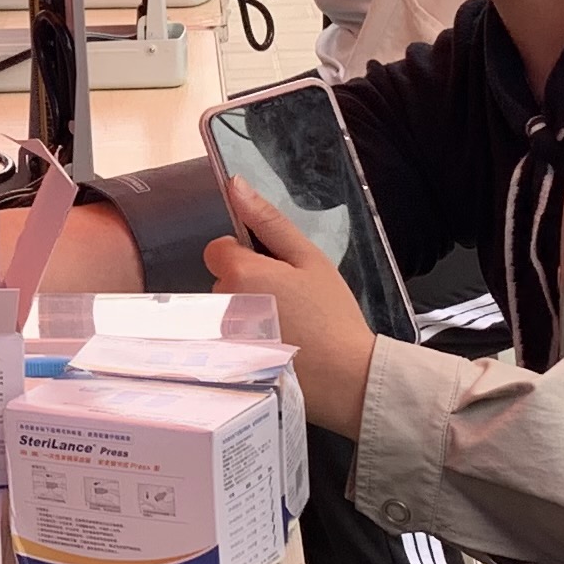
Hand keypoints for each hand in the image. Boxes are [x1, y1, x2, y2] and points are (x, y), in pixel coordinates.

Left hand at [207, 178, 377, 431]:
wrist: (346, 377)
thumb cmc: (331, 315)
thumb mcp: (308, 259)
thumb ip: (268, 222)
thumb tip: (235, 185)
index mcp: (241, 273)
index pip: (217, 249)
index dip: (243, 254)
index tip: (272, 269)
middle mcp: (223, 305)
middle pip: (222, 281)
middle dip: (248, 284)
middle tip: (289, 300)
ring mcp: (223, 338)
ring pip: (227, 310)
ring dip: (249, 312)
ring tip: (288, 326)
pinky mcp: (229, 362)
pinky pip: (231, 339)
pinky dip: (250, 340)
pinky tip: (279, 346)